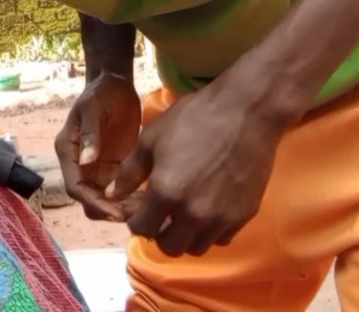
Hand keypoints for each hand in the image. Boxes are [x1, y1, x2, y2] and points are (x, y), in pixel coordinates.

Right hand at [55, 72, 142, 221]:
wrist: (115, 84)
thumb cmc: (101, 92)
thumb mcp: (93, 108)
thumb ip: (90, 133)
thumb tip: (85, 161)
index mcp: (68, 152)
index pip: (75, 188)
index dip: (93, 203)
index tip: (115, 211)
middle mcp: (80, 166)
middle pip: (90, 200)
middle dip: (110, 211)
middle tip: (137, 213)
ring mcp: (98, 169)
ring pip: (107, 201)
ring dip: (124, 208)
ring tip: (149, 208)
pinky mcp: (116, 169)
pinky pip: (123, 192)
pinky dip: (135, 199)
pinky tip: (154, 199)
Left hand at [106, 76, 297, 256]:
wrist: (246, 111)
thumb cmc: (193, 118)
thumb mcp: (151, 139)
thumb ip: (129, 172)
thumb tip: (112, 194)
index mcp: (165, 193)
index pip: (141, 229)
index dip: (136, 221)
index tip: (140, 210)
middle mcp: (193, 213)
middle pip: (170, 247)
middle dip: (160, 234)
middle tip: (161, 215)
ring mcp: (222, 217)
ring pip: (197, 246)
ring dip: (186, 235)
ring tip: (184, 212)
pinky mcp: (245, 214)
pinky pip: (221, 237)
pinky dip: (210, 230)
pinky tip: (207, 207)